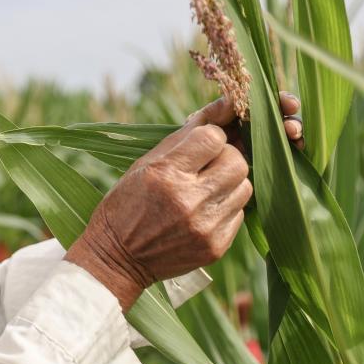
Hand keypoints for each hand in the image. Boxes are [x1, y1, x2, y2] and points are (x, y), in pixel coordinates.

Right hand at [65, 92, 302, 311]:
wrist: (118, 257)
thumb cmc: (127, 202)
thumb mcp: (144, 164)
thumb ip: (182, 138)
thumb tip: (222, 106)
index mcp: (165, 174)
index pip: (213, 137)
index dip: (209, 136)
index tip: (199, 143)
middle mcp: (189, 200)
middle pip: (237, 161)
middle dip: (225, 156)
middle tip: (207, 164)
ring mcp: (205, 226)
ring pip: (245, 187)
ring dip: (229, 181)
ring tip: (205, 188)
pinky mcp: (217, 247)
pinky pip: (240, 213)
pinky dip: (226, 206)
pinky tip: (204, 210)